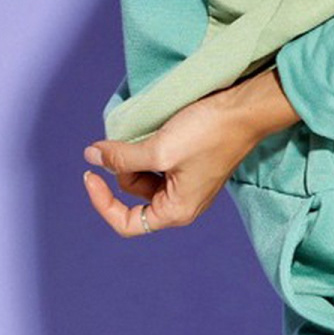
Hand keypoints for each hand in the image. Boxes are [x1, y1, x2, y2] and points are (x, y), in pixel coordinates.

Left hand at [82, 66, 299, 236]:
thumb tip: (91, 157)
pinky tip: (157, 132)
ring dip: (136, 156)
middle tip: (131, 141)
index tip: (90, 174)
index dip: (102, 202)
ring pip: (142, 177)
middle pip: (133, 195)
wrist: (243, 111)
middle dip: (124, 169)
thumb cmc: (208, 134)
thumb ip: (121, 158)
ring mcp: (185, 186)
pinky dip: (148, 151)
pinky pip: (156, 165)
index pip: (126, 223)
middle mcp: (180, 204)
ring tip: (150, 134)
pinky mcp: (188, 167)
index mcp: (176, 211)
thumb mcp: (158, 149)